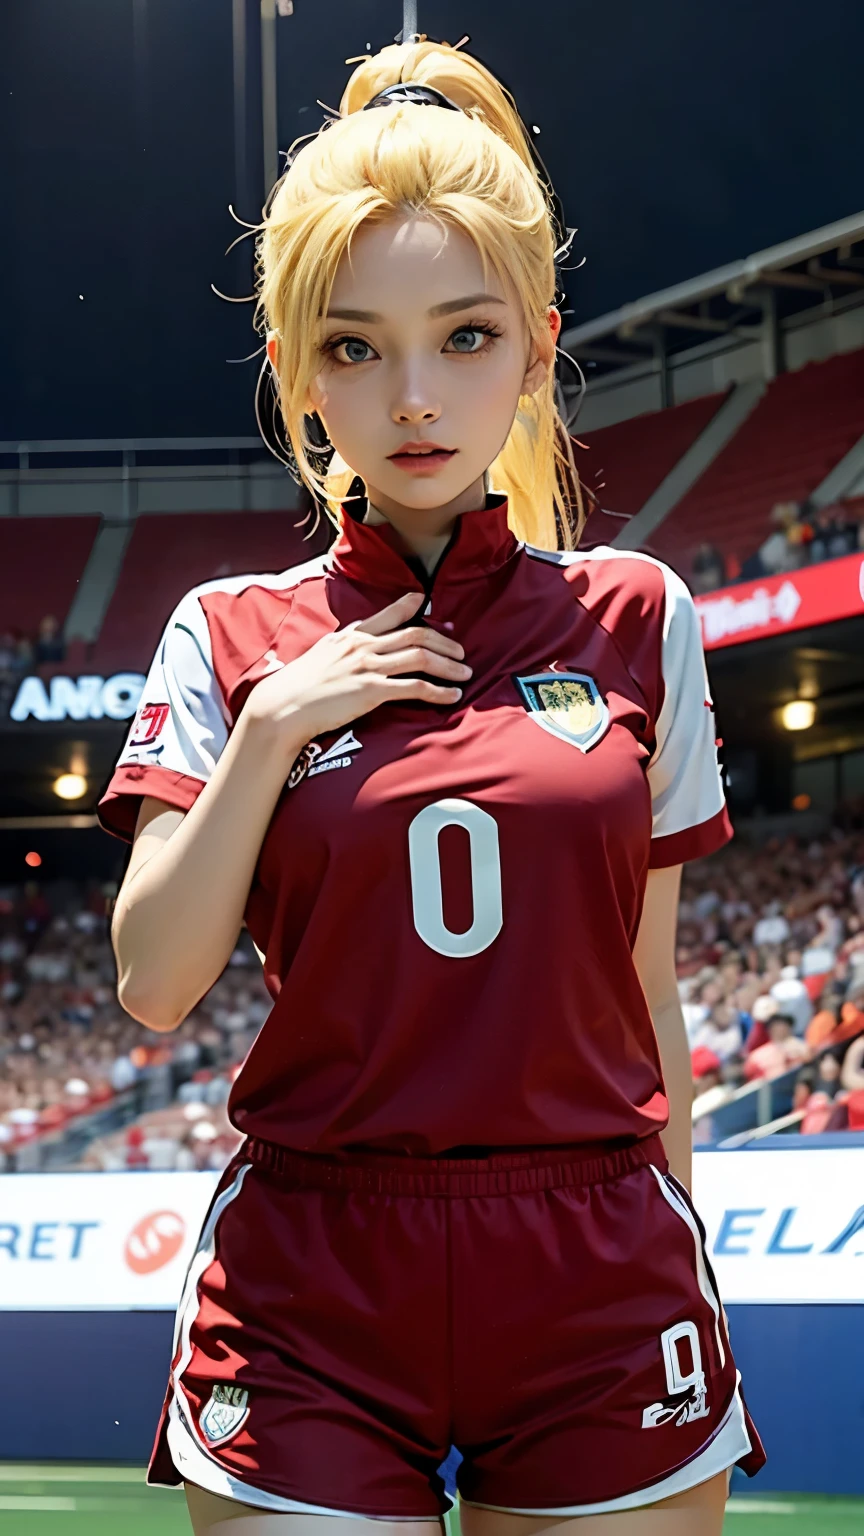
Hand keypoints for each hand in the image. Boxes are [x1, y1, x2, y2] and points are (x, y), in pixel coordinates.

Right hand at [243, 591, 471, 748]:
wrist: (283, 706)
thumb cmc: (298, 686)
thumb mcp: (321, 654)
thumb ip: (343, 646)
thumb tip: (356, 642)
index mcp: (352, 635)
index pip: (389, 614)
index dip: (412, 607)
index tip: (429, 604)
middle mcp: (363, 645)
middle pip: (416, 635)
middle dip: (444, 643)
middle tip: (461, 652)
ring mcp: (368, 666)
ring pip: (421, 658)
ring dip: (448, 666)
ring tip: (465, 673)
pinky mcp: (372, 691)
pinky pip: (414, 687)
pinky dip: (437, 690)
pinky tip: (451, 696)